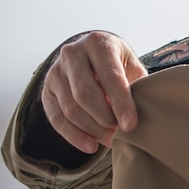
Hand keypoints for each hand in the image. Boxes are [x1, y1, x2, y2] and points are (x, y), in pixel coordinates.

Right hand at [41, 31, 145, 153]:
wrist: (90, 53)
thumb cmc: (117, 62)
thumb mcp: (131, 64)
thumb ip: (136, 84)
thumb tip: (142, 114)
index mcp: (98, 43)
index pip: (110, 77)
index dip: (121, 103)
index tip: (131, 125)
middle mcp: (71, 54)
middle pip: (84, 93)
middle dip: (104, 118)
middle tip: (120, 133)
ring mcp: (55, 72)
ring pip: (69, 108)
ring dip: (91, 129)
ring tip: (110, 139)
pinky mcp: (46, 90)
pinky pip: (56, 118)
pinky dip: (73, 135)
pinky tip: (91, 145)